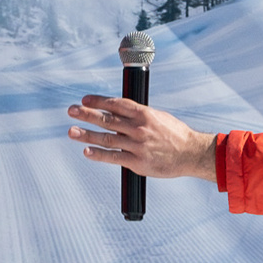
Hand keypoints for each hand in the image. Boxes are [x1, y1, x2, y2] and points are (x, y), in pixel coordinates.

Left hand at [66, 96, 217, 180]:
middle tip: (72, 111)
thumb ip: (138, 115)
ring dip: (87, 135)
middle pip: (107, 119)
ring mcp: (137, 145)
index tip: (85, 100)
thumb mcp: (158, 117)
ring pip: (107, 138)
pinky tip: (87, 151)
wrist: (190, 153)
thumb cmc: (175, 135)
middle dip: (87, 114)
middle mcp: (138, 128)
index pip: (116, 104)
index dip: (99, 101)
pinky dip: (99, 154)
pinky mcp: (137, 162)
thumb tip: (118, 110)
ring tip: (72, 131)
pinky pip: (114, 158)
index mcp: (144, 114)